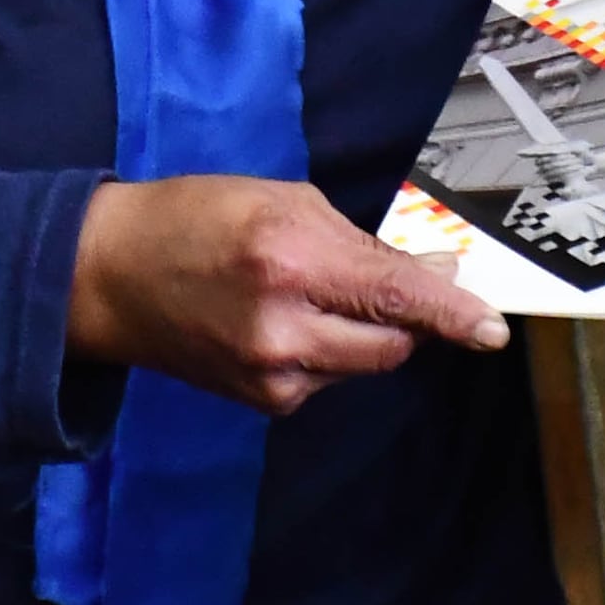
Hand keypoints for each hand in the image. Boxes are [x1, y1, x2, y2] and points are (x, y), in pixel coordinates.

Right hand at [68, 175, 509, 415]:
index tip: (493, 330)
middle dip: (407, 316)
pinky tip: (286, 321)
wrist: (111, 276)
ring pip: (364, 364)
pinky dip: (328, 350)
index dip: (451, 313)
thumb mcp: (283, 202)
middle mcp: (284, 329)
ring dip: (363, 331)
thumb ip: (361, 242)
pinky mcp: (263, 403)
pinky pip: (328, 378)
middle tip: (394, 280)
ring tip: (311, 292)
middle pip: (393, 343)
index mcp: (289, 260)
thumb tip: (433, 270)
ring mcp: (272, 376)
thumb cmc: (196, 219)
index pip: (394, 296)